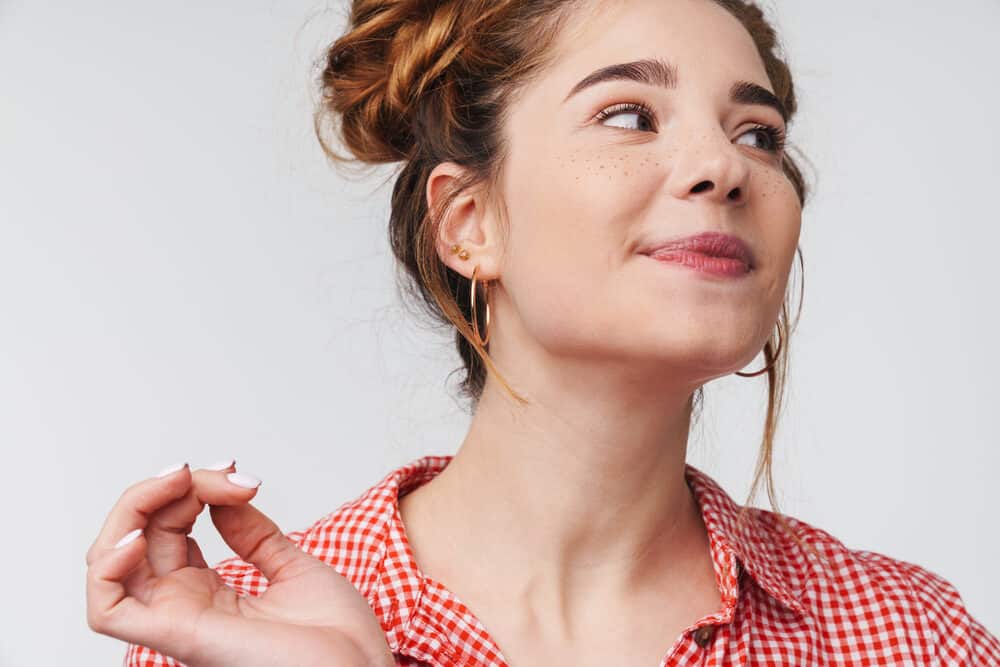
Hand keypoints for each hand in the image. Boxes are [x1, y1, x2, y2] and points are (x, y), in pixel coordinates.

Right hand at [86, 461, 394, 666]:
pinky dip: (108, 568)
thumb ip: (252, 534)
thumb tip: (223, 495)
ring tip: (174, 484)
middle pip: (140, 536)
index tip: (235, 472)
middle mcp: (187, 606)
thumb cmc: (338, 641)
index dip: (192, 488)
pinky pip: (108, 610)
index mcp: (209, 593)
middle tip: (217, 473)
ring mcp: (180, 621)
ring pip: (111, 565)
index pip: (170, 529)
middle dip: (171, 488)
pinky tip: (138, 537)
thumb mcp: (292, 567)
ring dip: (131, 512)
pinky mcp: (179, 636)